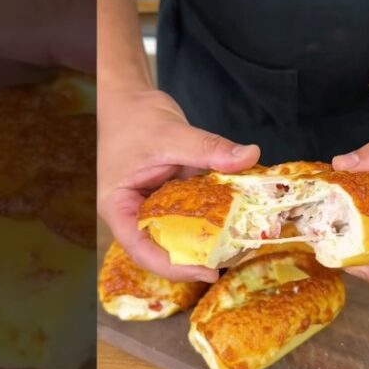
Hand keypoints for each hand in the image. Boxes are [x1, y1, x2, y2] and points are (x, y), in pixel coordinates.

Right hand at [96, 89, 259, 282]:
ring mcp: (154, 206)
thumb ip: (209, 148)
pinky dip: (213, 215)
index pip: (142, 249)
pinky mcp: (172, 197)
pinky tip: (237, 218)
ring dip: (208, 240)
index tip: (207, 271)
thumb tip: (249, 156)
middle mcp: (135, 213)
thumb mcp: (172, 133)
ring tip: (238, 248)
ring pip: (180, 233)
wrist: (130, 98)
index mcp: (120, 207)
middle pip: (162, 248)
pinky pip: (193, 213)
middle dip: (195, 259)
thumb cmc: (135, 117)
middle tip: (230, 262)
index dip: (173, 267)